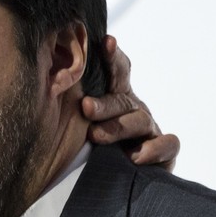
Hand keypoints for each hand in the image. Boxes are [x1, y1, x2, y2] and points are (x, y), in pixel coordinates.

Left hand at [82, 35, 179, 170]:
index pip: (118, 71)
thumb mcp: (79, 120)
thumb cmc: (91, 143)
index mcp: (115, 95)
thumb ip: (70, 101)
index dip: (113, 56)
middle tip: (86, 107)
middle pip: (122, 100)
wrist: (114, 175)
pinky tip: (136, 157)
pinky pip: (168, 145)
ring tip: (96, 135)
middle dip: (104, 103)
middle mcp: (134, 108)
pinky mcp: (164, 152)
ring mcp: (150, 129)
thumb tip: (47, 80)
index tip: (106, 41)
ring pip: (140, 121)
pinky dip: (155, 149)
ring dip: (118, 127)